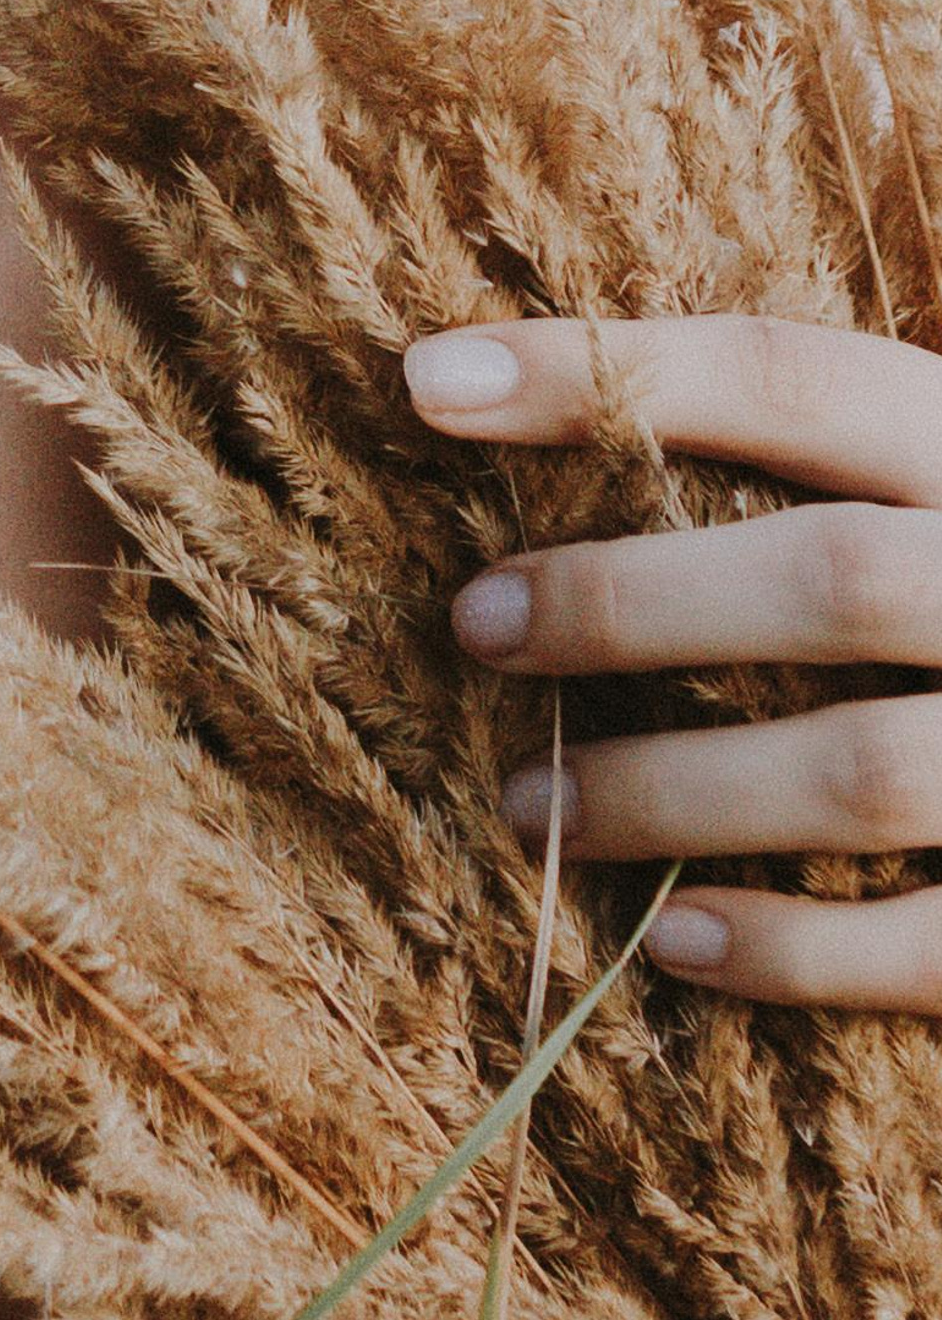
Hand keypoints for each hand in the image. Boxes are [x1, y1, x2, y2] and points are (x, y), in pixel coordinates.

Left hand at [405, 315, 941, 1009]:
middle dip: (630, 604)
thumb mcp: (939, 475)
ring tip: (529, 804)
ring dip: (671, 791)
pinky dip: (791, 949)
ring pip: (863, 773)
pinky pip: (934, 947)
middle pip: (829, 581)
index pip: (791, 376)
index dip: (608, 370)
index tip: (429, 379)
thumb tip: (550, 407)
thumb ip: (828, 460)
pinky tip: (668, 941)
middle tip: (475, 624)